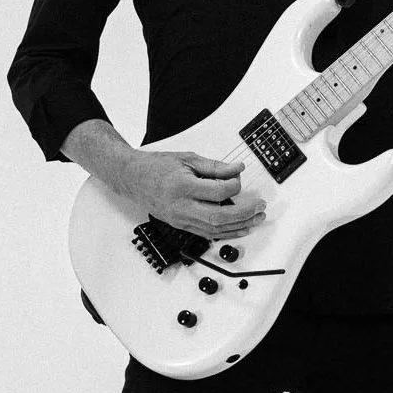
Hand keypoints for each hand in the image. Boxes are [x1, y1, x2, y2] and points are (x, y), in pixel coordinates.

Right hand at [121, 150, 265, 240]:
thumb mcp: (188, 159)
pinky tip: (240, 228)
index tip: (239, 177)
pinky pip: (207, 233)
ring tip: (257, 218)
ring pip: (215, 230)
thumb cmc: (157, 166)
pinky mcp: (181, 225)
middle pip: (219, 217)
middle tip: (260, 206)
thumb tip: (238, 170)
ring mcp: (180, 219)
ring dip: (240, 226)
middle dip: (244, 214)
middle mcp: (181, 206)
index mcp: (182, 187)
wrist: (132, 178)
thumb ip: (215, 167)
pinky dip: (226, 233)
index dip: (235, 185)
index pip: (218, 192)